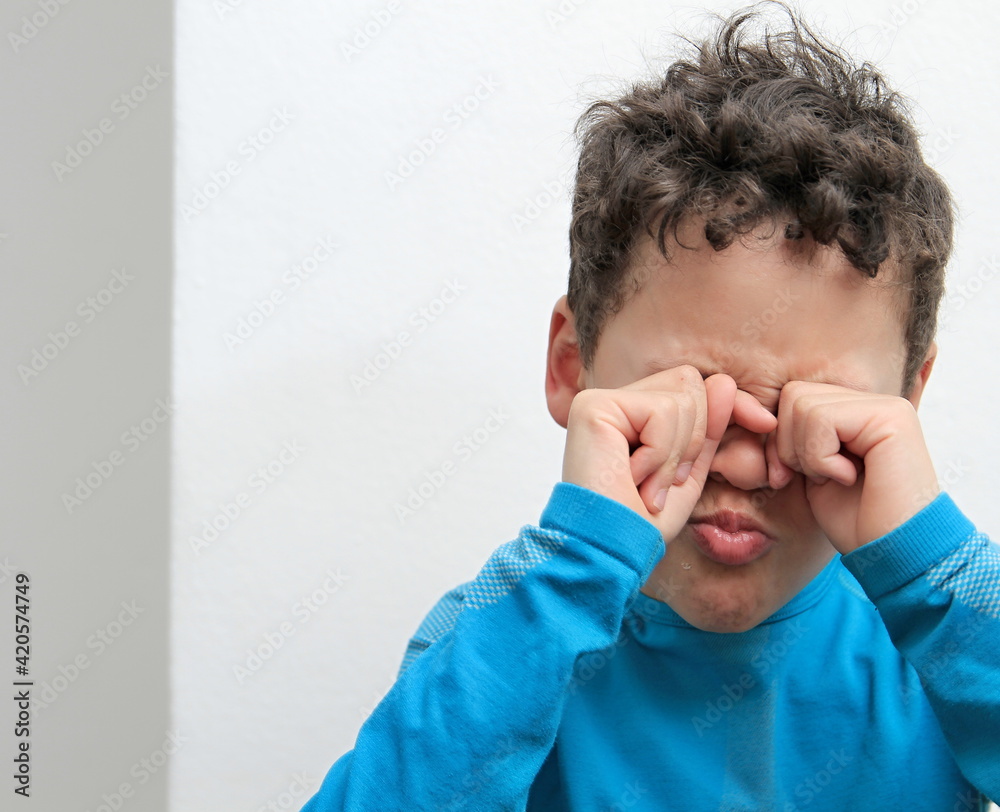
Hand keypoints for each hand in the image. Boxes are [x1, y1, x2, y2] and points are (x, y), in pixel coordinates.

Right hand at [562, 366, 776, 542]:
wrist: (611, 549)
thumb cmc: (642, 522)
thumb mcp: (690, 471)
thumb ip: (708, 427)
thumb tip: (724, 383)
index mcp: (632, 414)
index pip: (692, 385)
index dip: (722, 410)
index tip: (747, 435)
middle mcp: (613, 401)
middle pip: (689, 382)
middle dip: (694, 440)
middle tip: (662, 482)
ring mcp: (600, 400)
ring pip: (680, 399)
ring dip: (673, 456)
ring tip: (645, 486)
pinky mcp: (593, 406)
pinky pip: (659, 412)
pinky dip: (659, 454)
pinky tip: (632, 477)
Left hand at [765, 382, 938, 553]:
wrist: (896, 555)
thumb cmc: (856, 522)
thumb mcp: (811, 472)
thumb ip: (795, 437)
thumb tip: (759, 415)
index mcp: (856, 412)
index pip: (793, 397)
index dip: (779, 440)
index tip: (789, 476)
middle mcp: (874, 402)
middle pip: (794, 395)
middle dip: (788, 444)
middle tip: (817, 478)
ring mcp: (885, 406)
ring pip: (802, 404)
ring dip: (807, 454)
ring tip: (837, 478)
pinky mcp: (891, 417)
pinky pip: (821, 419)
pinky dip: (821, 458)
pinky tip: (849, 477)